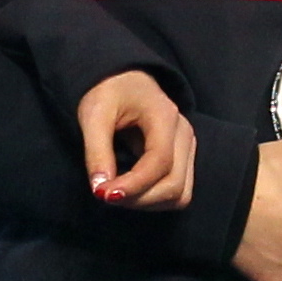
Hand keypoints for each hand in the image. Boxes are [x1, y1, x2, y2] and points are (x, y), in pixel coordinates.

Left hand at [76, 72, 193, 210]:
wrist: (121, 78)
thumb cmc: (107, 91)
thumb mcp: (93, 115)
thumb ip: (97, 151)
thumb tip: (100, 189)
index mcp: (164, 116)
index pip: (160, 162)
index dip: (134, 185)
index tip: (104, 194)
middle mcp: (183, 133)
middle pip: (175, 184)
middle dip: (139, 198)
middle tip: (106, 194)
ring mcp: (187, 146)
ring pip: (180, 194)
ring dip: (148, 202)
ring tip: (118, 192)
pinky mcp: (183, 158)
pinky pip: (178, 191)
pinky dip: (155, 198)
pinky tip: (131, 189)